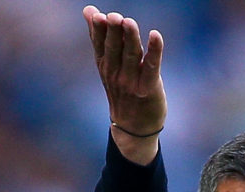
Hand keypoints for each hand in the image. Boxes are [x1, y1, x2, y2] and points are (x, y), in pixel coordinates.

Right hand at [83, 6, 165, 159]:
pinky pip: (151, 67)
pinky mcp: (148, 88)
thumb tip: (89, 10)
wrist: (134, 127)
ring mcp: (131, 82)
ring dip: (130, 38)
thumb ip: (100, 38)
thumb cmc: (123, 91)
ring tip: (128, 22)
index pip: (99, 44)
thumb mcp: (107, 65)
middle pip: (114, 48)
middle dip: (113, 32)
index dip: (97, 29)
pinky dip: (154, 51)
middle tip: (113, 16)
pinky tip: (155, 35)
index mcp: (104, 65)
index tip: (96, 14)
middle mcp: (115, 73)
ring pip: (131, 55)